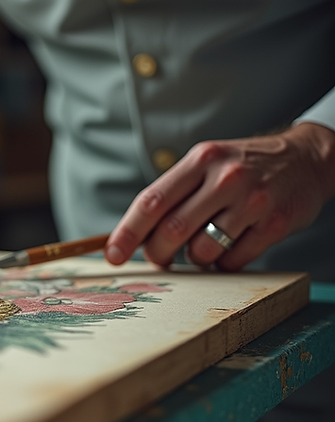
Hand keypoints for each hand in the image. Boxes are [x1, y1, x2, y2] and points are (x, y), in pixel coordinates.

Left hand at [105, 123, 334, 270]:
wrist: (308, 158)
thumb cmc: (243, 167)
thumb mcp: (206, 164)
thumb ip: (173, 194)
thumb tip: (133, 235)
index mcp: (200, 160)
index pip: (151, 201)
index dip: (127, 233)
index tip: (113, 255)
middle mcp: (226, 178)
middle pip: (172, 230)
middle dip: (157, 253)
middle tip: (159, 258)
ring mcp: (253, 201)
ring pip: (202, 251)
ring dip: (194, 259)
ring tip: (203, 246)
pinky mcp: (276, 224)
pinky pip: (234, 261)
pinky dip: (223, 264)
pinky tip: (230, 247)